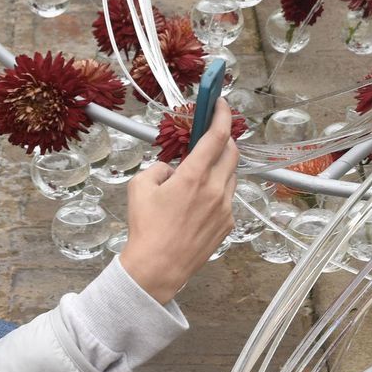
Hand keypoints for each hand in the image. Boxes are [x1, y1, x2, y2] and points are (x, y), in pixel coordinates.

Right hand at [120, 98, 238, 303]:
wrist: (158, 268)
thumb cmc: (146, 229)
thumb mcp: (140, 186)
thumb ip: (159, 167)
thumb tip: (173, 168)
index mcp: (193, 177)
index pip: (217, 136)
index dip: (222, 115)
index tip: (221, 104)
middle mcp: (214, 190)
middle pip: (231, 152)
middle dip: (224, 138)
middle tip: (210, 135)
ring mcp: (225, 208)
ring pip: (230, 175)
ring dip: (219, 166)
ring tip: (198, 174)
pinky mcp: (228, 224)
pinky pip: (227, 197)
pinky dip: (216, 190)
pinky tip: (198, 201)